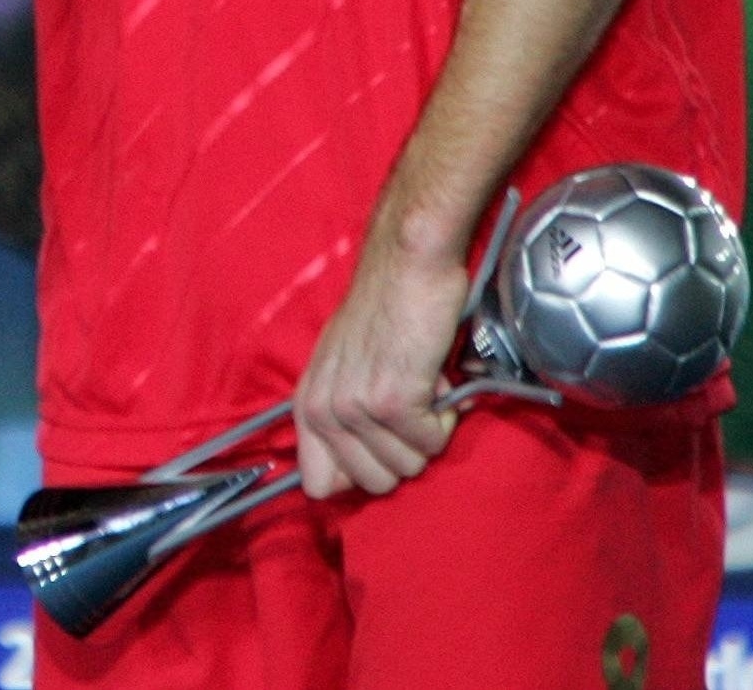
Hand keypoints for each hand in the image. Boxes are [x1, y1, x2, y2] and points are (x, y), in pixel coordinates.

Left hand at [293, 223, 472, 498]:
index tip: (379, 440)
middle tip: (406, 399)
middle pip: (375, 483)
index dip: (359, 472)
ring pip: (409, 466)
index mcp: (308, 404)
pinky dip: (444, 415)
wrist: (408, 265)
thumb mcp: (343, 369)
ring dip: (426, 427)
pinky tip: (433, 376)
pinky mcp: (391, 401)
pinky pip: (432, 443)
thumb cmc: (385, 312)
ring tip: (418, 380)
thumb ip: (337, 422)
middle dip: (403, 448)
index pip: (318, 484)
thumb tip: (336, 487)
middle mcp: (324, 409)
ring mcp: (355, 407)